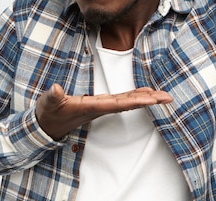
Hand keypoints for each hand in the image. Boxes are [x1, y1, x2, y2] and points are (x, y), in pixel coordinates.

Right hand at [35, 83, 172, 139]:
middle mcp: (101, 107)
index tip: (152, 99)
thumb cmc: (49, 113)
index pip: (118, 104)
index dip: (135, 101)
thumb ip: (53, 97)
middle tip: (168, 97)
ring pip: (128, 101)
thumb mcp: (49, 104)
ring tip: (163, 94)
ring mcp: (102, 106)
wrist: (47, 125)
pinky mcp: (100, 104)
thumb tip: (56, 90)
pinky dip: (135, 95)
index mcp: (91, 107)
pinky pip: (122, 99)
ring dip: (146, 97)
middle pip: (129, 103)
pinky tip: (145, 93)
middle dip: (149, 100)